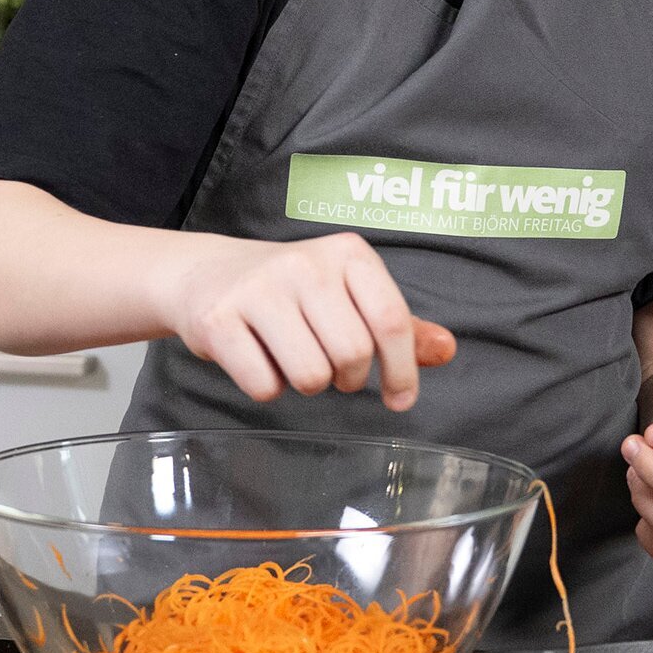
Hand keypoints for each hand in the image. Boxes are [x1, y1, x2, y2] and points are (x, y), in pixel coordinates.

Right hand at [156, 232, 455, 410]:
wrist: (205, 274)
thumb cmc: (291, 291)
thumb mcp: (348, 294)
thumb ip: (399, 325)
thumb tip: (447, 350)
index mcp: (347, 253)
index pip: (390, 321)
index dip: (402, 371)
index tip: (400, 399)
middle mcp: (304, 263)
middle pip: (352, 354)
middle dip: (348, 379)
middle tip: (334, 371)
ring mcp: (258, 289)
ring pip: (310, 376)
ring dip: (308, 385)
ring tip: (294, 359)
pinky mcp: (218, 320)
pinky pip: (264, 385)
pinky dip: (267, 387)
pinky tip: (257, 359)